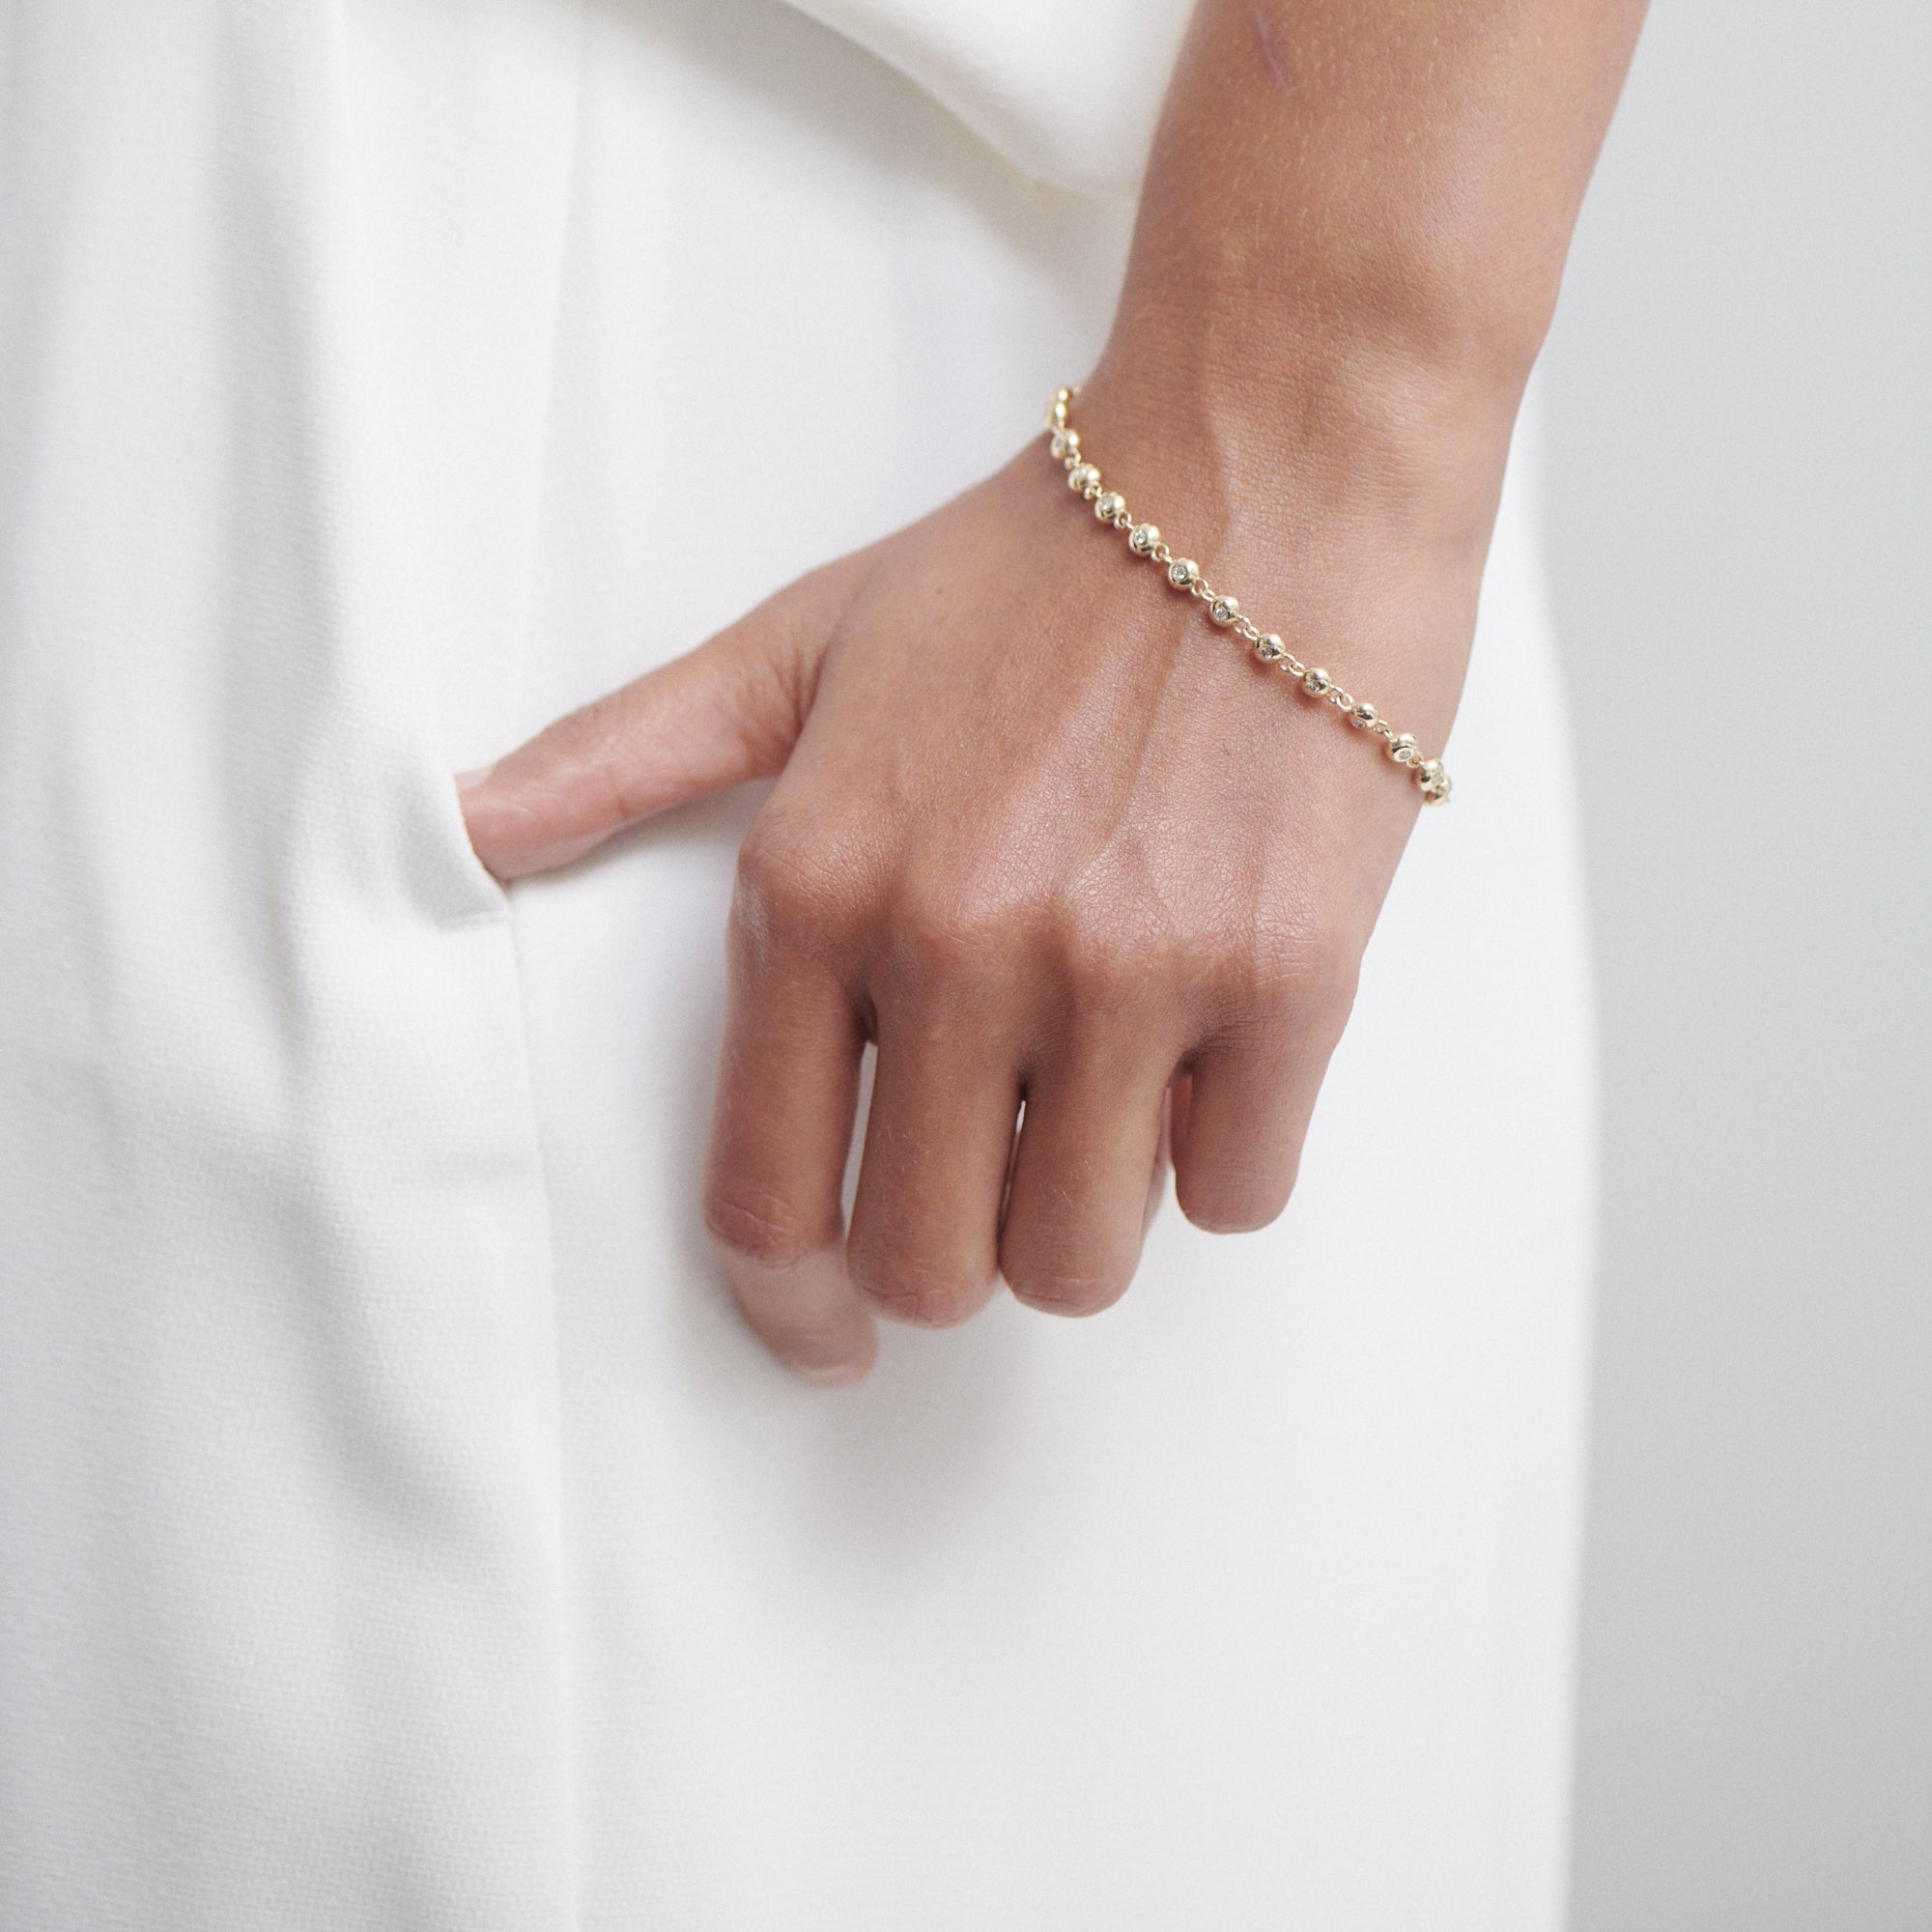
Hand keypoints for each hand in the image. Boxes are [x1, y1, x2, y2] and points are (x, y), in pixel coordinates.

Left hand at [458, 370, 1492, 1382]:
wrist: (1271, 463)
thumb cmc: (1040, 563)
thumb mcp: (808, 642)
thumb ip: (631, 753)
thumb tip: (472, 826)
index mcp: (818, 886)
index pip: (765, 1196)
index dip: (791, 1301)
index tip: (827, 1328)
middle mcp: (957, 946)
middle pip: (930, 1265)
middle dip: (953, 1256)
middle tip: (991, 1179)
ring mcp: (1128, 970)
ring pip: (1082, 1262)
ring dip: (1084, 1221)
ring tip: (1102, 1105)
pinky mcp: (1288, 979)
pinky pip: (1233, 1191)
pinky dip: (1216, 1153)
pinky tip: (1209, 1048)